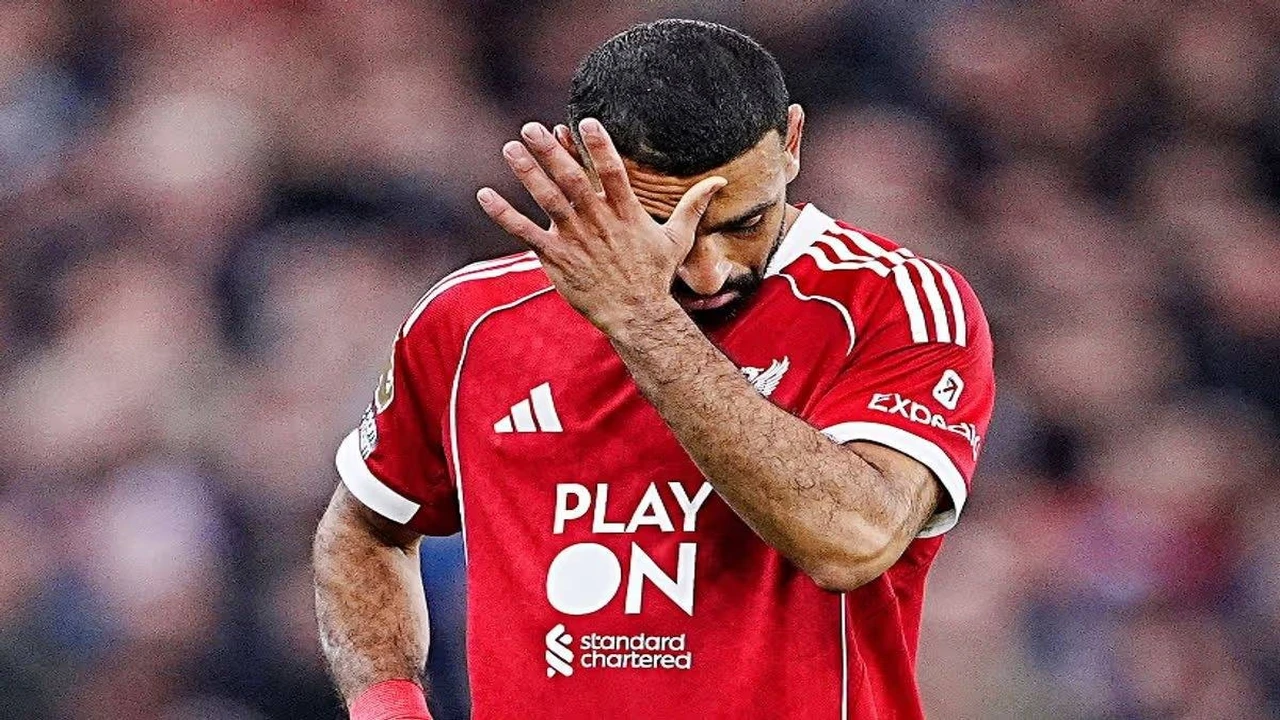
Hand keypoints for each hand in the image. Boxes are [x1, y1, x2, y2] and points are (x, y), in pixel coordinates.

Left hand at [476, 118, 725, 333]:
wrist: (637, 315)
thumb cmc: (656, 276)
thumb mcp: (678, 238)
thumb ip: (693, 205)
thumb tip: (718, 181)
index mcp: (626, 213)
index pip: (612, 172)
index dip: (598, 146)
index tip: (584, 121)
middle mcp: (599, 222)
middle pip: (573, 180)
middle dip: (552, 152)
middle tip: (532, 127)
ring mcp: (576, 240)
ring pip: (548, 201)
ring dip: (527, 173)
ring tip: (510, 148)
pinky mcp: (556, 258)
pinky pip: (525, 234)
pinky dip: (504, 215)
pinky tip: (484, 195)